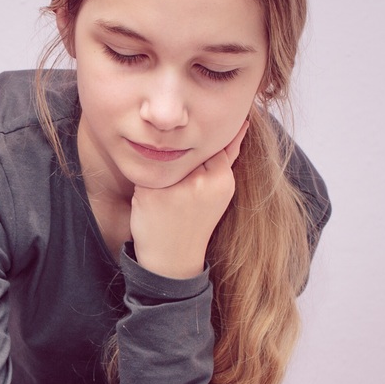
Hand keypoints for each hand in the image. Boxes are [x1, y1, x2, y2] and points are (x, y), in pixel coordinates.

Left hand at [128, 116, 248, 279]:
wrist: (172, 260)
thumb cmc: (195, 221)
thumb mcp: (219, 190)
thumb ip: (227, 157)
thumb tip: (240, 123)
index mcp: (222, 180)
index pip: (211, 145)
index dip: (201, 153)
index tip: (196, 169)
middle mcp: (200, 182)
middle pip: (186, 152)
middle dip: (180, 164)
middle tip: (181, 195)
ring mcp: (174, 188)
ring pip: (164, 162)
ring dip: (162, 175)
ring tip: (169, 202)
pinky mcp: (149, 193)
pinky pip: (144, 174)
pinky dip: (145, 186)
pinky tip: (154, 206)